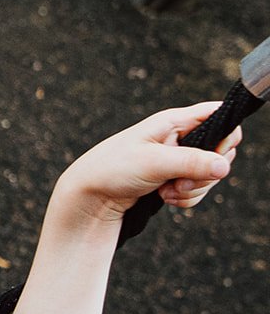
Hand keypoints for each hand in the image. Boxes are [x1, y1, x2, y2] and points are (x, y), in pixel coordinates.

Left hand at [54, 102, 240, 221]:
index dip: (225, 135)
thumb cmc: (112, 170)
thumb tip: (224, 167)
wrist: (89, 197)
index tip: (213, 156)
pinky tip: (165, 198)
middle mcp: (180, 138)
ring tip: (166, 192)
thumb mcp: (153, 162)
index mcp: (174, 122)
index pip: (220, 115)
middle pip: (221, 151)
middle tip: (179, 182)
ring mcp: (178, 160)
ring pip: (210, 174)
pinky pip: (197, 190)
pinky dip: (186, 198)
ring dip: (193, 189)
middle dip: (206, 172)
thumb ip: (191, 162)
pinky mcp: (173, 179)